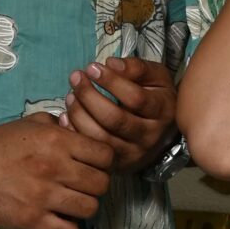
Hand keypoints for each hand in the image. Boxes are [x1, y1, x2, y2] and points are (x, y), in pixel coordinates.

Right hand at [0, 113, 117, 228]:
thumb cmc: (0, 142)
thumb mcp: (33, 122)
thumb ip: (62, 127)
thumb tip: (84, 131)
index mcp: (57, 141)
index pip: (106, 156)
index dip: (103, 163)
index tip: (93, 166)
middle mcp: (53, 167)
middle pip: (102, 184)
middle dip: (96, 186)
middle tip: (83, 187)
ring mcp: (42, 196)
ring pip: (89, 209)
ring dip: (84, 208)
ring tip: (71, 205)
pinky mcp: (30, 219)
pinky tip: (58, 221)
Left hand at [64, 55, 176, 173]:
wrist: (162, 132)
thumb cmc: (155, 97)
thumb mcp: (156, 77)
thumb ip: (137, 68)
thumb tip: (111, 64)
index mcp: (162, 111)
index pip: (135, 98)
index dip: (111, 82)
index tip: (92, 67)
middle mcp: (149, 136)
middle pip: (114, 119)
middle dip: (89, 96)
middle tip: (75, 77)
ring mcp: (133, 153)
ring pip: (100, 136)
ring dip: (79, 113)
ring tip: (71, 95)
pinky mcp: (117, 164)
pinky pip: (91, 150)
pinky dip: (75, 132)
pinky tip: (67, 115)